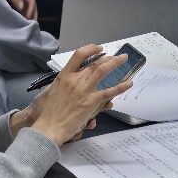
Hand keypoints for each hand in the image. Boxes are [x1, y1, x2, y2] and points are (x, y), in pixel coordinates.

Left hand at [0, 0, 36, 19]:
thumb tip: (22, 7)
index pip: (32, 0)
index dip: (31, 9)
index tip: (29, 17)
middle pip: (32, 3)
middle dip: (34, 12)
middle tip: (34, 23)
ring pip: (29, 4)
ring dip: (30, 12)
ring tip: (30, 22)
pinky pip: (24, 4)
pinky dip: (25, 11)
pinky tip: (23, 16)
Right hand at [17, 46, 132, 145]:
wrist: (48, 128)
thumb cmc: (48, 112)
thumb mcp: (53, 92)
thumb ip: (65, 86)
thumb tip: (76, 85)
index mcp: (64, 76)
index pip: (79, 55)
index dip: (91, 49)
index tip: (99, 49)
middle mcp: (75, 79)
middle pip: (94, 63)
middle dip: (107, 57)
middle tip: (116, 57)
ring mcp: (84, 90)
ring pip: (102, 71)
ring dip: (115, 63)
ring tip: (124, 59)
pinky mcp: (91, 101)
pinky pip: (109, 91)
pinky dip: (121, 87)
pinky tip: (129, 84)